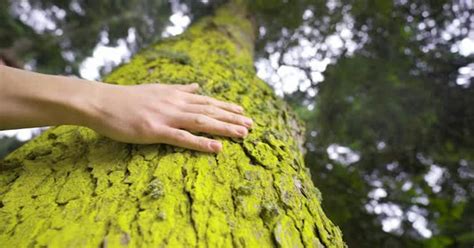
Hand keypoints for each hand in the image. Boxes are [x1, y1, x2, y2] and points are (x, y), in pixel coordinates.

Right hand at [86, 83, 251, 152]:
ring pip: (202, 122)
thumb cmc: (127, 98)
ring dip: (224, 128)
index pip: (207, 101)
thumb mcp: (157, 88)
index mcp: (175, 95)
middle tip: (251, 125)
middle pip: (209, 111)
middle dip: (232, 118)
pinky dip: (202, 143)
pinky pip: (182, 138)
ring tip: (243, 134)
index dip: (226, 107)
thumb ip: (179, 88)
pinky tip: (218, 148)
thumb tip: (197, 86)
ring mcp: (166, 117)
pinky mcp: (155, 130)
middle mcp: (175, 104)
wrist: (101, 101)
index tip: (242, 111)